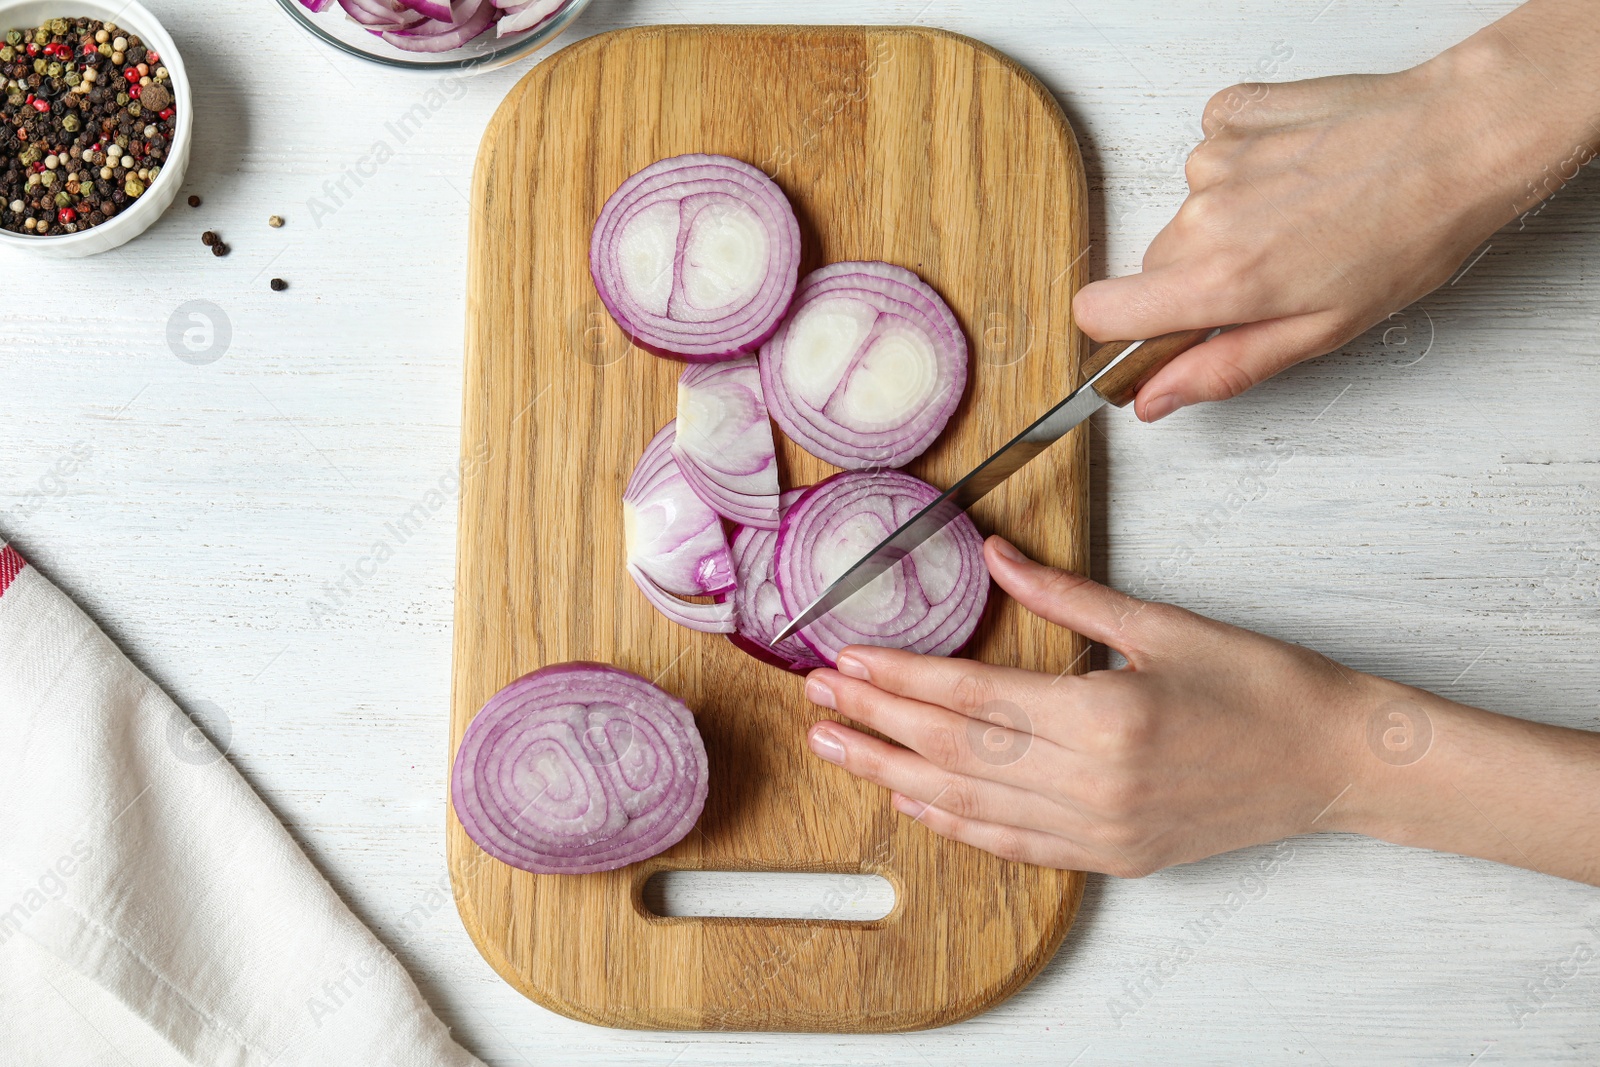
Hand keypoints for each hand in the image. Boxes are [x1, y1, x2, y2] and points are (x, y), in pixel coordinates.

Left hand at [802, 536, 1373, 874]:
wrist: (1335, 760)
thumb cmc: (1260, 684)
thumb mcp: (1160, 624)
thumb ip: (1063, 595)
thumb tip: (993, 555)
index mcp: (1103, 716)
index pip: (968, 698)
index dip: (898, 680)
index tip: (843, 664)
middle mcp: (1092, 783)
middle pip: (953, 752)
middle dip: (875, 725)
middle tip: (815, 704)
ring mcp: (1100, 831)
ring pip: (969, 806)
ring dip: (895, 777)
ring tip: (839, 752)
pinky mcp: (1112, 857)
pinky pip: (1013, 845)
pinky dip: (956, 824)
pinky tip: (915, 802)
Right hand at [1073, 2, 1599, 421]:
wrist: (1461, 137)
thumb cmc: (1412, 232)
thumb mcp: (1322, 332)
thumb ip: (1222, 367)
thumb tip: (1156, 397)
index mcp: (1221, 280)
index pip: (1098, 311)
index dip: (1118, 330)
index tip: (1154, 333)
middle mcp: (1205, 214)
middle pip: (1154, 264)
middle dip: (1199, 278)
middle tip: (1274, 275)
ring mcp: (1216, 157)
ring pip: (1190, 210)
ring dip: (1232, 219)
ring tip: (1303, 216)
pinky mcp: (1232, 113)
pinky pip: (1212, 152)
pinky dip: (1246, 165)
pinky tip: (1297, 172)